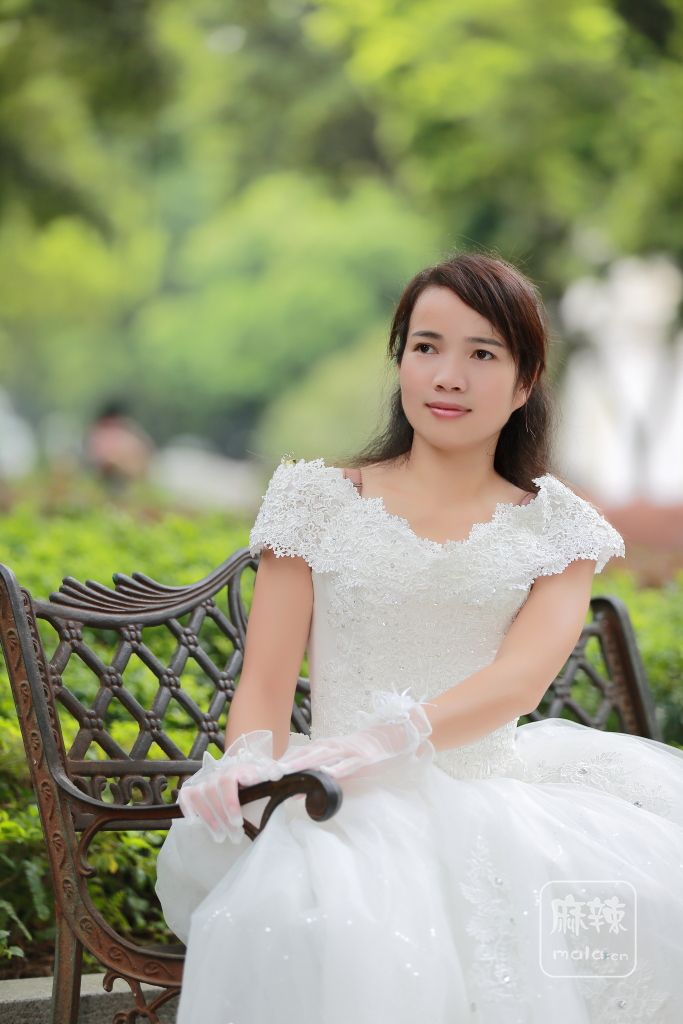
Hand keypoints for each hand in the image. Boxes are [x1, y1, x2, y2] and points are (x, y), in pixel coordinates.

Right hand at [178, 730, 285, 842]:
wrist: (242, 775)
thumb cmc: (257, 782)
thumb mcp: (269, 778)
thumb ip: (278, 774)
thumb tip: (285, 773)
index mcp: (241, 769)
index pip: (236, 775)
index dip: (239, 787)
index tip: (248, 792)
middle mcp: (221, 772)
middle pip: (218, 787)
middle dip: (226, 812)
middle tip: (236, 834)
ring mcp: (206, 781)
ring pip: (201, 794)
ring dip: (210, 818)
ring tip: (222, 838)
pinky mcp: (195, 789)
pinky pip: (186, 796)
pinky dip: (188, 808)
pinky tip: (193, 822)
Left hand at [277, 688, 435, 779]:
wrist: (398, 735)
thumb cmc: (371, 749)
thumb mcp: (346, 757)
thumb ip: (328, 768)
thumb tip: (307, 784)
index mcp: (330, 746)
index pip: (302, 753)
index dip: (285, 762)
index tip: (266, 772)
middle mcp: (336, 746)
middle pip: (307, 754)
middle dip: (287, 765)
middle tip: (268, 775)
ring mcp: (350, 751)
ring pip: (322, 757)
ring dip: (303, 765)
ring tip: (286, 773)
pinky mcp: (364, 759)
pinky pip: (347, 765)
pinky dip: (334, 771)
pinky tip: (323, 776)